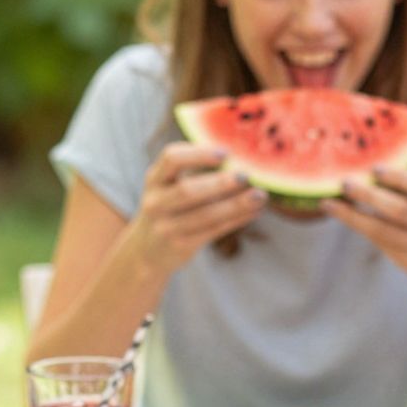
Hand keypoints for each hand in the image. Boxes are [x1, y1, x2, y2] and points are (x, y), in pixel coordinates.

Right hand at [128, 143, 264, 273]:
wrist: (146, 252)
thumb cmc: (169, 210)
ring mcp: (166, 226)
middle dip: (219, 183)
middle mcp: (156, 202)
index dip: (198, 154)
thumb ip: (193, 173)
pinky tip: (254, 211)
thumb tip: (239, 160)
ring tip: (259, 195)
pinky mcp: (180, 245)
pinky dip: (236, 220)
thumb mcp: (168, 187)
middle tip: (246, 176)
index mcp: (154, 179)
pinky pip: (212, 231)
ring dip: (235, 205)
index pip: (171, 159)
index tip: (225, 154)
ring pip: (204, 215)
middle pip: (188, 191)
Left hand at [321, 165, 406, 272]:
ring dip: (353, 215)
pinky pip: (375, 239)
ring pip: (383, 230)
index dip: (400, 178)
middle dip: (371, 196)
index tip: (375, 169)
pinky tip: (335, 211)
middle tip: (345, 183)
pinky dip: (354, 223)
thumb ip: (403, 181)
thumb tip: (361, 165)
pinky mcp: (404, 259)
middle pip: (402, 210)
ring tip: (330, 202)